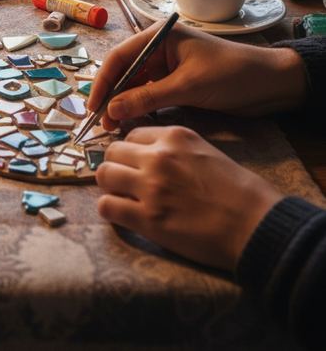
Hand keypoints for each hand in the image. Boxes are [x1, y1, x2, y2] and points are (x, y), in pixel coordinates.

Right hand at [88, 21, 307, 130]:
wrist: (273, 84)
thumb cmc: (231, 74)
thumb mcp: (188, 86)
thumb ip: (148, 97)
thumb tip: (112, 110)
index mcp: (158, 37)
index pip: (119, 57)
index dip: (103, 82)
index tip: (94, 107)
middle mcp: (158, 49)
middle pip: (124, 72)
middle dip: (112, 96)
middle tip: (103, 123)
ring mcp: (167, 67)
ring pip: (135, 86)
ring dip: (124, 105)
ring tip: (115, 127)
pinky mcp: (176, 84)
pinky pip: (149, 95)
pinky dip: (140, 108)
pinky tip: (133, 122)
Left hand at [96, 125, 282, 270]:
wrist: (258, 226)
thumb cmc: (241, 192)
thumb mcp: (207, 152)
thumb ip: (175, 149)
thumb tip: (150, 154)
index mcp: (175, 137)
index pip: (132, 135)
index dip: (131, 152)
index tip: (135, 164)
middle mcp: (158, 157)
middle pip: (112, 151)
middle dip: (116, 165)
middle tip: (126, 181)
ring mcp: (151, 187)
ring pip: (103, 175)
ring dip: (109, 186)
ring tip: (122, 197)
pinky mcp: (148, 218)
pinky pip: (107, 206)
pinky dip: (110, 210)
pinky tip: (122, 215)